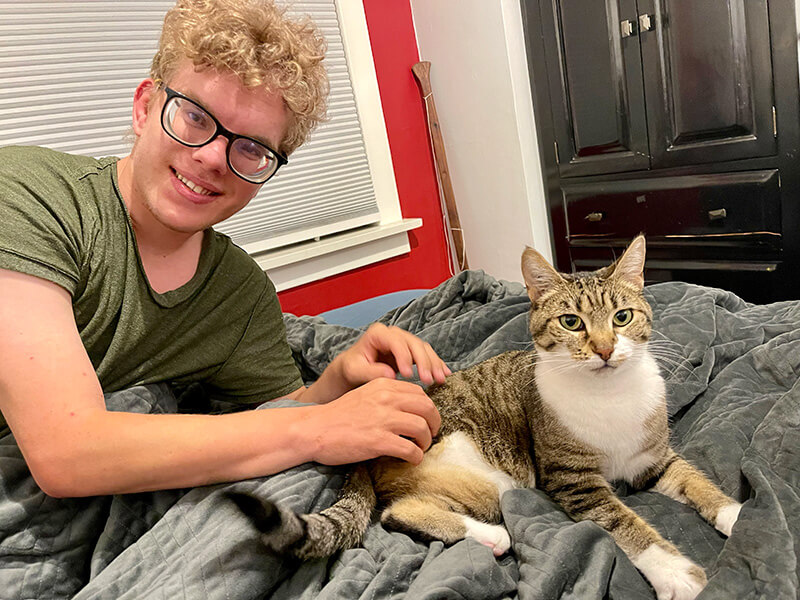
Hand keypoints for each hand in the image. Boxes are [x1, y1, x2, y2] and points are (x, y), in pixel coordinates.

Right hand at [307, 377, 440, 464]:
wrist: (315, 429)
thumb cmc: (338, 415)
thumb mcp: (364, 395)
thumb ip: (386, 397)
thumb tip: (410, 409)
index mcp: (383, 385)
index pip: (420, 393)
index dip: (428, 409)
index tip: (426, 420)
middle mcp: (386, 398)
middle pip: (427, 408)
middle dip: (434, 424)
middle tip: (430, 434)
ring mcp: (383, 419)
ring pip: (422, 429)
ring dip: (426, 442)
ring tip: (420, 449)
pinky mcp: (379, 441)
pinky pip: (410, 449)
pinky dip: (416, 457)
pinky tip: (411, 460)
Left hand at [335, 322, 451, 387]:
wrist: (353, 369)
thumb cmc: (352, 368)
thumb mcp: (355, 370)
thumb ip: (371, 372)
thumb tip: (392, 375)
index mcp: (378, 334)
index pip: (396, 342)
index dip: (404, 357)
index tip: (408, 375)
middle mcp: (393, 334)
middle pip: (413, 343)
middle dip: (424, 362)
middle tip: (428, 380)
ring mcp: (404, 341)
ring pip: (423, 348)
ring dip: (434, 364)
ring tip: (440, 380)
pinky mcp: (411, 351)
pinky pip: (427, 355)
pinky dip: (437, 364)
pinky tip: (444, 374)